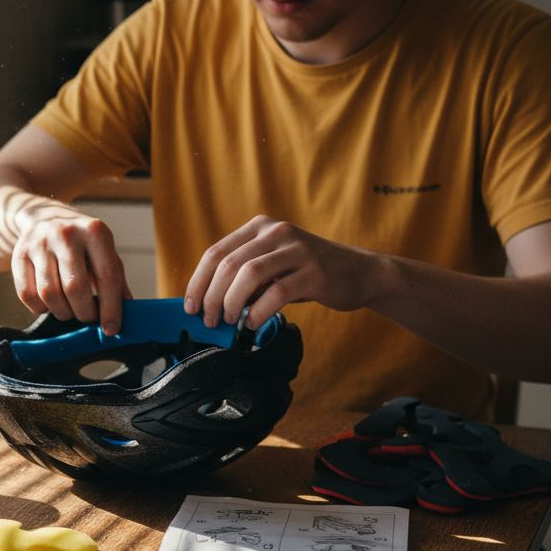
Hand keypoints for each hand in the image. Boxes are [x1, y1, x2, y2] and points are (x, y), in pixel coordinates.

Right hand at [12, 203, 129, 334]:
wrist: (43, 216)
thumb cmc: (83, 243)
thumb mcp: (106, 253)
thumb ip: (117, 282)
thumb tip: (130, 315)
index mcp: (95, 231)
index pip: (107, 276)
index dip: (110, 308)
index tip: (111, 329)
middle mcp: (66, 233)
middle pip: (75, 288)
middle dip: (84, 313)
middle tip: (88, 318)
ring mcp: (39, 244)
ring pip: (49, 294)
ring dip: (63, 313)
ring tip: (70, 311)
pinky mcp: (18, 255)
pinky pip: (27, 295)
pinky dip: (41, 309)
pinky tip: (50, 304)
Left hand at [184, 215, 383, 329]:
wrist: (360, 273)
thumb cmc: (308, 275)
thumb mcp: (273, 267)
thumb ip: (244, 278)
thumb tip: (208, 303)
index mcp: (260, 228)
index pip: (216, 252)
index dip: (198, 281)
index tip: (191, 306)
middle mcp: (277, 232)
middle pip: (228, 264)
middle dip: (212, 297)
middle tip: (211, 320)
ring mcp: (297, 250)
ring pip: (249, 275)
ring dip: (232, 303)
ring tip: (231, 321)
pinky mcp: (314, 272)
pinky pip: (277, 292)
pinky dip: (259, 311)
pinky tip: (254, 323)